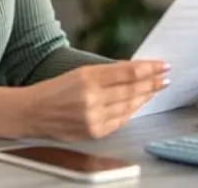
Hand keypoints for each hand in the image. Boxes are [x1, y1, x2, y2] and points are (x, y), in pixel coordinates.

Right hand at [21, 60, 169, 140]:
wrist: (33, 112)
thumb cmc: (56, 89)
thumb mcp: (81, 72)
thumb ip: (108, 72)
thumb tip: (135, 70)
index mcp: (89, 77)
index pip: (128, 72)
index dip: (149, 68)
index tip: (163, 65)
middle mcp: (92, 98)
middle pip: (132, 89)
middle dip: (152, 83)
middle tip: (165, 77)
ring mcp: (94, 117)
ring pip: (129, 105)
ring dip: (145, 96)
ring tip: (156, 88)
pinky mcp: (94, 131)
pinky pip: (120, 120)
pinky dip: (131, 111)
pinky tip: (138, 103)